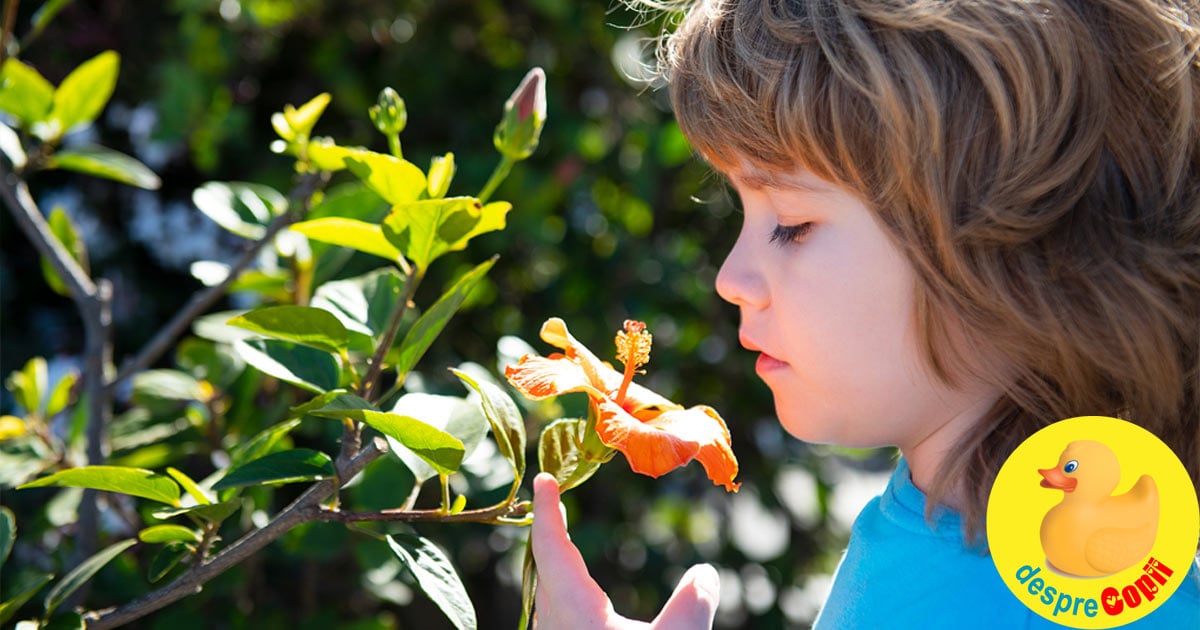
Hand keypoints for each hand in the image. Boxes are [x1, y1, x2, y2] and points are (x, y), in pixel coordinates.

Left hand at [530, 473, 720, 629]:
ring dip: (554, 564)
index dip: (546, 509)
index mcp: (573, 609)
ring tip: (564, 545)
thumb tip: (705, 572)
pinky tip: (583, 601)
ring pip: (548, 596)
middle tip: (554, 501)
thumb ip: (693, 605)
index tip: (544, 479)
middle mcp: (555, 625)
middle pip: (543, 568)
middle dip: (549, 531)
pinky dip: (563, 592)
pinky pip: (558, 618)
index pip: (550, 546)